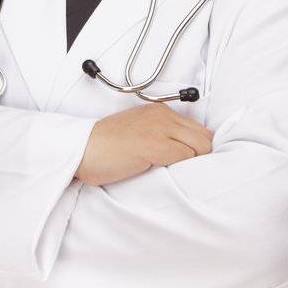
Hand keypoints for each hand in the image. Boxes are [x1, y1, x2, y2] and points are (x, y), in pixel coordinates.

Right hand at [75, 103, 214, 186]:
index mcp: (160, 112)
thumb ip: (162, 136)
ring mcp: (159, 129)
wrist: (82, 149)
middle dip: (202, 158)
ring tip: (177, 175)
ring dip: (193, 164)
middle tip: (187, 173)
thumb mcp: (139, 132)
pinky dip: (182, 169)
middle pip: (205, 138)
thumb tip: (187, 154)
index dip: (199, 149)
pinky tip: (168, 174)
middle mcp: (163, 116)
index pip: (199, 130)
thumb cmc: (106, 147)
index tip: (192, 164)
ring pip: (200, 148)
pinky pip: (186, 157)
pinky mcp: (153, 145)